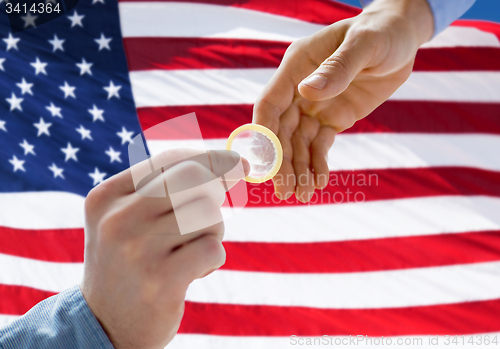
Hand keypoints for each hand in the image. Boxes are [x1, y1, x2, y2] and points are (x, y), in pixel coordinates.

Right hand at [80, 149, 248, 348]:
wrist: (105, 325)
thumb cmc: (130, 261)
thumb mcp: (129, 218)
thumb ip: (166, 188)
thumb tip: (231, 163)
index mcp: (107, 197)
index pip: (170, 160)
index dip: (210, 158)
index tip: (237, 162)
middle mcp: (118, 219)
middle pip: (195, 179)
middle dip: (217, 191)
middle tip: (215, 211)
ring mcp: (138, 250)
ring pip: (208, 214)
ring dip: (213, 232)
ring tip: (191, 250)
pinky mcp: (161, 280)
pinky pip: (213, 248)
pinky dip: (213, 259)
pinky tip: (192, 272)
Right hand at [253, 0, 432, 201]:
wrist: (400, 39)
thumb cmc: (381, 33)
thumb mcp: (364, 45)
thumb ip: (337, 68)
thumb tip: (308, 93)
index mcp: (296, 67)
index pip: (270, 104)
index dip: (264, 133)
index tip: (264, 163)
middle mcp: (299, 89)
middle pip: (281, 131)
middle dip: (281, 162)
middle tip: (283, 191)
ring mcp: (315, 105)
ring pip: (299, 143)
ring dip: (298, 169)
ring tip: (302, 196)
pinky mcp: (333, 118)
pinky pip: (321, 145)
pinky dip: (318, 164)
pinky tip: (318, 182)